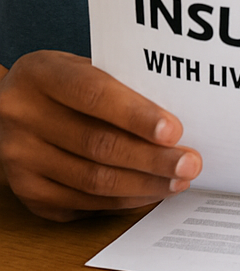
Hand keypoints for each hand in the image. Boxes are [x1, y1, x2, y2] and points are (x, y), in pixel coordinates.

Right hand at [0, 50, 201, 220]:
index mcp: (42, 76)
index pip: (95, 96)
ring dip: (144, 184)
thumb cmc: (62, 84)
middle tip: (190, 163)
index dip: (137, 116)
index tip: (174, 131)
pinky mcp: (27, 192)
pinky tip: (150, 193)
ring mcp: (21, 159)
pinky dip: (122, 202)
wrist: (8, 106)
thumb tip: (175, 121)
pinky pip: (82, 203)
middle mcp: (24, 117)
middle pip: (98, 145)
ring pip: (92, 180)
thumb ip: (120, 87)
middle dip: (152, 158)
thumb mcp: (83, 68)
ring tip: (178, 180)